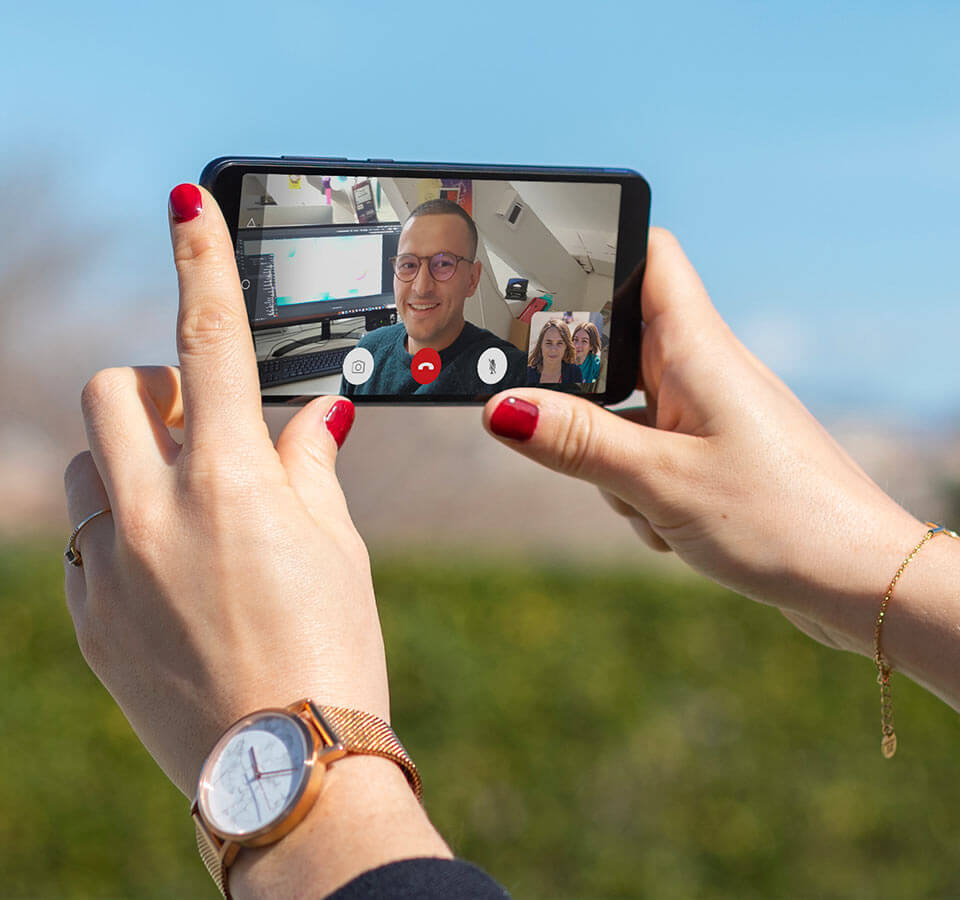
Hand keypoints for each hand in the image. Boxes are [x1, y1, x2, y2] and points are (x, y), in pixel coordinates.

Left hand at [63, 185, 385, 797]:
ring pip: (86, 462)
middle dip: (154, 388)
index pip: (212, 341)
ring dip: (132, 458)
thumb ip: (310, 465)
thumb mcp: (337, 547)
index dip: (200, 259)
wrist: (289, 772)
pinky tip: (168, 571)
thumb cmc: (332, 651)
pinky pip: (80, 537)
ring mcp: (107, 566)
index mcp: (232, 482)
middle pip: (115, 390)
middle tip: (203, 426)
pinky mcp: (87, 615)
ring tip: (188, 506)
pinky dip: (119, 526)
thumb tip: (312, 415)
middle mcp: (155, 512)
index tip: (184, 201)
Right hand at [483, 228, 925, 658]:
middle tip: (579, 440)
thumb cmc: (779, 522)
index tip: (541, 275)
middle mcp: (704, 370)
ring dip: (611, 458)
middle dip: (583, 397)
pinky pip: (650, 452)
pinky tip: (668, 526)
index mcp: (697, 350)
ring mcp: (710, 413)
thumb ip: (576, 442)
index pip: (650, 255)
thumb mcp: (659, 482)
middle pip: (617, 346)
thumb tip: (500, 408)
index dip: (598, 249)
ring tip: (646, 504)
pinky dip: (641, 488)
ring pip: (627, 412)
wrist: (858, 582)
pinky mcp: (714, 453)